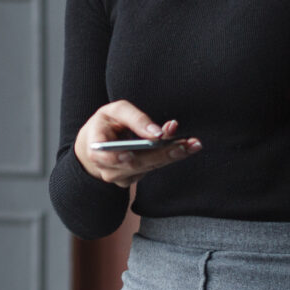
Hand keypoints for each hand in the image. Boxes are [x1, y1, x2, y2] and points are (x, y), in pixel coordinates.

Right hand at [75, 101, 201, 187]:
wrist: (97, 143)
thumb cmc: (106, 123)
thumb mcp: (115, 111)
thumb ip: (136, 119)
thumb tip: (158, 133)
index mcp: (96, 149)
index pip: (107, 156)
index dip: (119, 157)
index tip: (132, 154)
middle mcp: (107, 168)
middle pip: (136, 164)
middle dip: (161, 154)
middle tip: (184, 144)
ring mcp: (120, 177)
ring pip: (149, 167)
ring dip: (172, 155)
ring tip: (192, 144)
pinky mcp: (132, 178)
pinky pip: (153, 168)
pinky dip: (170, 157)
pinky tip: (186, 148)